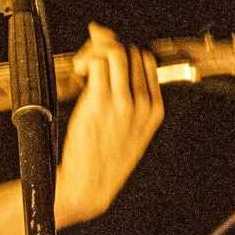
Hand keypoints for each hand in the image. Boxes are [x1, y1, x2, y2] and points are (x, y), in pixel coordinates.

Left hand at [55, 23, 163, 223]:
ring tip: (85, 68)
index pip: (146, 60)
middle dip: (107, 49)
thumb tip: (120, 65)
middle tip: (91, 63)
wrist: (90, 185)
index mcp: (155, 109)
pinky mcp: (100, 102)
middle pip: (129, 52)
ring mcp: (122, 102)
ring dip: (95, 52)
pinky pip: (96, 63)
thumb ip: (130, 98)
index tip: (108, 61)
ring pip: (113, 52)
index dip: (124, 53)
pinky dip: (85, 61)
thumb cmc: (105, 159)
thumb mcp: (131, 132)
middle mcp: (142, 103)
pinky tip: (79, 73)